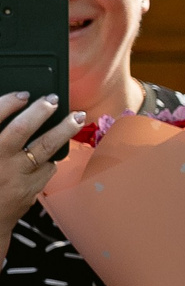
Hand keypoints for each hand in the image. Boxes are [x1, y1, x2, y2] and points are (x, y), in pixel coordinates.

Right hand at [0, 88, 82, 218]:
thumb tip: (12, 110)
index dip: (8, 103)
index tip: (22, 94)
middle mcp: (0, 162)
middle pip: (22, 130)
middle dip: (40, 111)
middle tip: (52, 99)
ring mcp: (17, 177)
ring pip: (46, 149)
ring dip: (64, 130)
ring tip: (77, 117)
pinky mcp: (31, 190)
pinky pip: (48, 169)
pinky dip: (51, 159)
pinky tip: (53, 153)